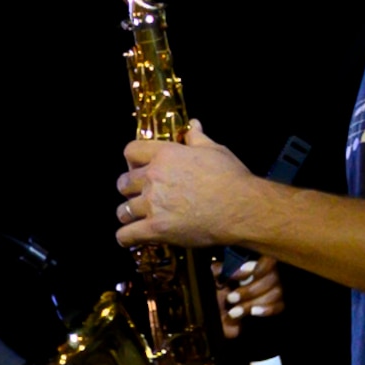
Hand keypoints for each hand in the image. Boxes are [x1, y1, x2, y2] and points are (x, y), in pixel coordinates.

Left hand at [115, 121, 253, 247]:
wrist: (242, 208)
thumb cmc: (231, 177)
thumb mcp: (215, 150)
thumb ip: (197, 138)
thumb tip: (193, 125)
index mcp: (165, 155)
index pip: (131, 151)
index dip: (132, 160)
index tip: (137, 168)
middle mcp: (153, 178)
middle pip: (123, 182)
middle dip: (128, 189)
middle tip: (137, 195)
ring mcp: (153, 204)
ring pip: (123, 211)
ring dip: (127, 214)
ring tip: (134, 218)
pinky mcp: (156, 229)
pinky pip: (127, 235)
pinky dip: (126, 238)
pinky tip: (129, 239)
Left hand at [213, 256, 283, 339]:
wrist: (218, 310)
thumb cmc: (217, 289)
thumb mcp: (214, 277)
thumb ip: (218, 270)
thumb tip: (222, 269)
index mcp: (253, 261)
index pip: (267, 259)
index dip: (254, 268)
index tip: (233, 277)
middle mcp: (267, 272)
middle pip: (273, 277)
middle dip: (250, 290)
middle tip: (231, 298)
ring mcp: (273, 287)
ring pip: (276, 292)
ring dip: (255, 302)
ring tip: (236, 311)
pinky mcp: (275, 303)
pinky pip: (280, 305)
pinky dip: (267, 309)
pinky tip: (253, 312)